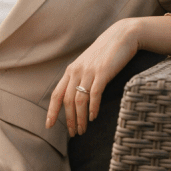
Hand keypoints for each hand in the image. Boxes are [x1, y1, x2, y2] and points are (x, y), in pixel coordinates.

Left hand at [46, 19, 139, 136]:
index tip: (48, 125)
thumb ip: (80, 78)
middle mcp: (76, 71)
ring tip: (82, 130)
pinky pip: (94, 94)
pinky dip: (92, 108)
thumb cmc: (106, 53)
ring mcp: (89, 72)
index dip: (51, 111)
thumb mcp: (88, 65)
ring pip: (79, 100)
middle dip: (68, 120)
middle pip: (67, 101)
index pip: (56, 95)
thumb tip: (77, 98)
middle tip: (73, 133)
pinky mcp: (102, 72)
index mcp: (70, 71)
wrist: (121, 36)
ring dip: (80, 118)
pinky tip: (92, 117)